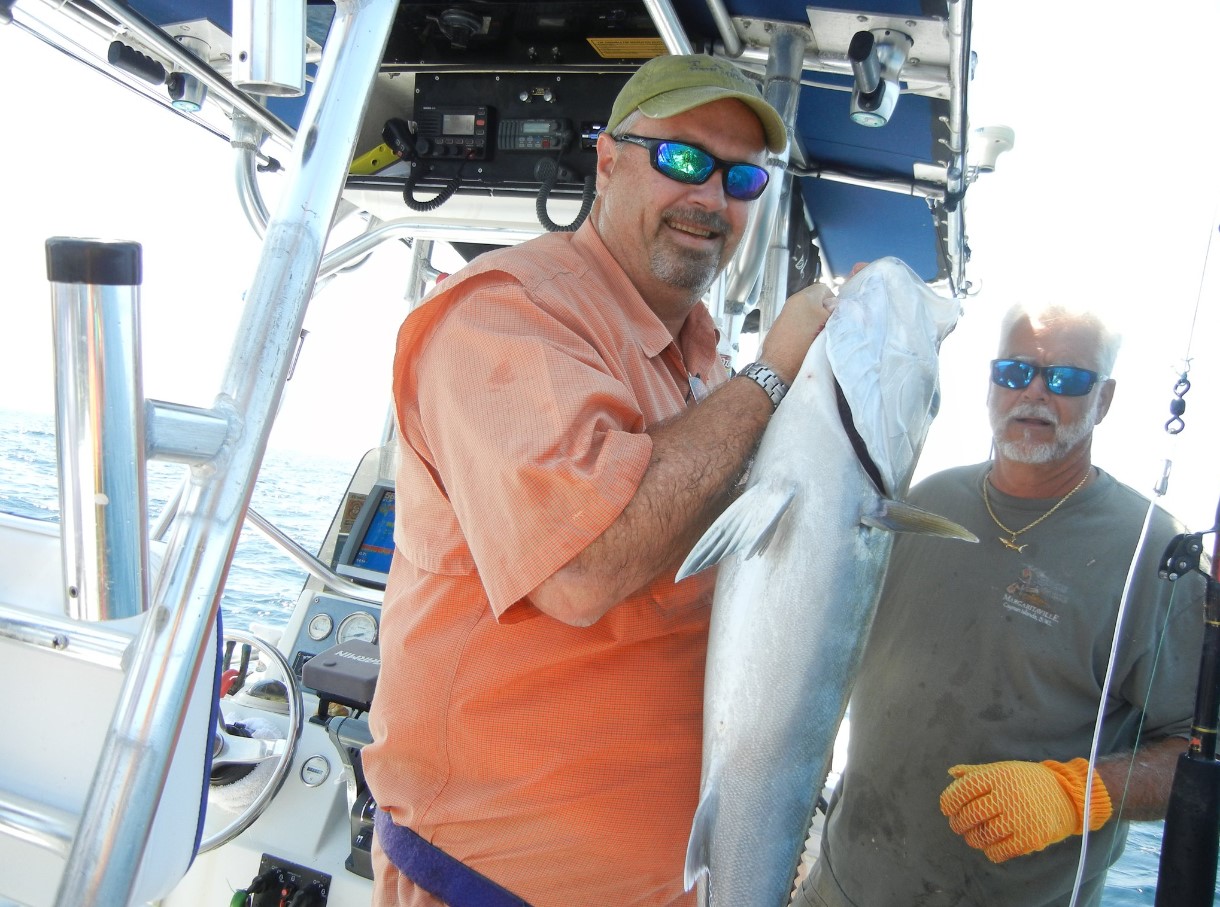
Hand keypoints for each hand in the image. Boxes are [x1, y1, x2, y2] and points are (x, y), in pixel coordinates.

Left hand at [758, 283, 835, 384]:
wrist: (778, 368)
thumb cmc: (805, 345)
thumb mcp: (828, 326)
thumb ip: (835, 312)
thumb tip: (835, 306)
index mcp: (804, 297)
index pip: (825, 289)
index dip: (833, 301)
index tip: (836, 316)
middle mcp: (792, 302)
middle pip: (815, 302)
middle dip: (824, 313)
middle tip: (829, 328)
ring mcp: (784, 315)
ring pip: (807, 314)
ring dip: (814, 324)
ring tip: (818, 338)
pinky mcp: (780, 328)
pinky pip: (798, 324)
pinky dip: (804, 331)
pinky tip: (807, 344)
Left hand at [939, 758, 1111, 862]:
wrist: (1070, 795)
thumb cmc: (1029, 781)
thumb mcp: (1004, 769)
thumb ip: (976, 772)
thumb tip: (951, 773)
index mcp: (999, 776)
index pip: (963, 789)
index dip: (949, 802)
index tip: (948, 809)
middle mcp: (1008, 796)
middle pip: (970, 815)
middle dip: (959, 823)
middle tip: (959, 826)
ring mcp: (1020, 818)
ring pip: (982, 835)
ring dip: (973, 839)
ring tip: (974, 836)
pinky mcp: (1031, 837)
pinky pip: (1000, 851)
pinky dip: (991, 851)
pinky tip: (991, 846)